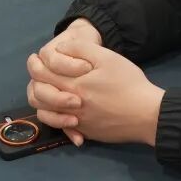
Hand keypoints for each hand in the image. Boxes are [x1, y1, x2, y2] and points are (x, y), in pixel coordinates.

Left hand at [28, 39, 163, 147]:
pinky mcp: (87, 131)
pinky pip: (64, 127)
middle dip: (35, 82)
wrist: (146, 113)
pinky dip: (59, 119)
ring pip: (47, 114)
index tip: (34, 58)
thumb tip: (61, 48)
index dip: (35, 65)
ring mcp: (77, 122)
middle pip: (40, 96)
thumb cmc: (127, 82)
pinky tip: (66, 112)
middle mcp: (69, 106)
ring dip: (42, 102)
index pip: (43, 75)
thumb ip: (81, 50)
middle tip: (36, 73)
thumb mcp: (107, 58)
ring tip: (47, 91)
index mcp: (73, 85)